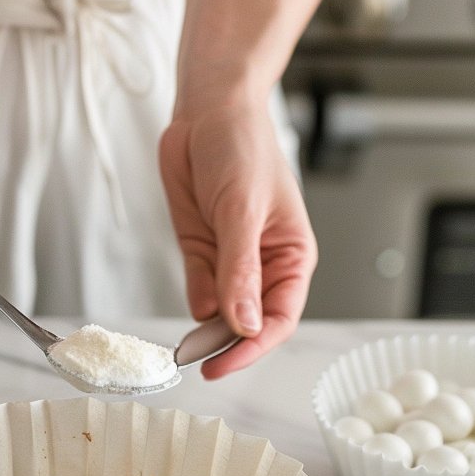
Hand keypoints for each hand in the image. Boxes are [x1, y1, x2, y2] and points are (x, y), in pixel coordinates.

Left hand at [158, 91, 316, 378]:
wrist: (208, 110)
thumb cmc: (242, 146)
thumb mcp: (242, 210)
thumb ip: (240, 269)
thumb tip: (244, 324)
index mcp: (291, 257)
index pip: (278, 319)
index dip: (252, 347)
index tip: (222, 365)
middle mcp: (264, 266)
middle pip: (249, 324)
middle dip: (226, 346)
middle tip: (195, 364)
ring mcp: (230, 262)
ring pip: (220, 315)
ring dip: (204, 333)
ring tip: (184, 351)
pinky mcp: (202, 252)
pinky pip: (198, 292)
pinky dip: (191, 309)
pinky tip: (185, 319)